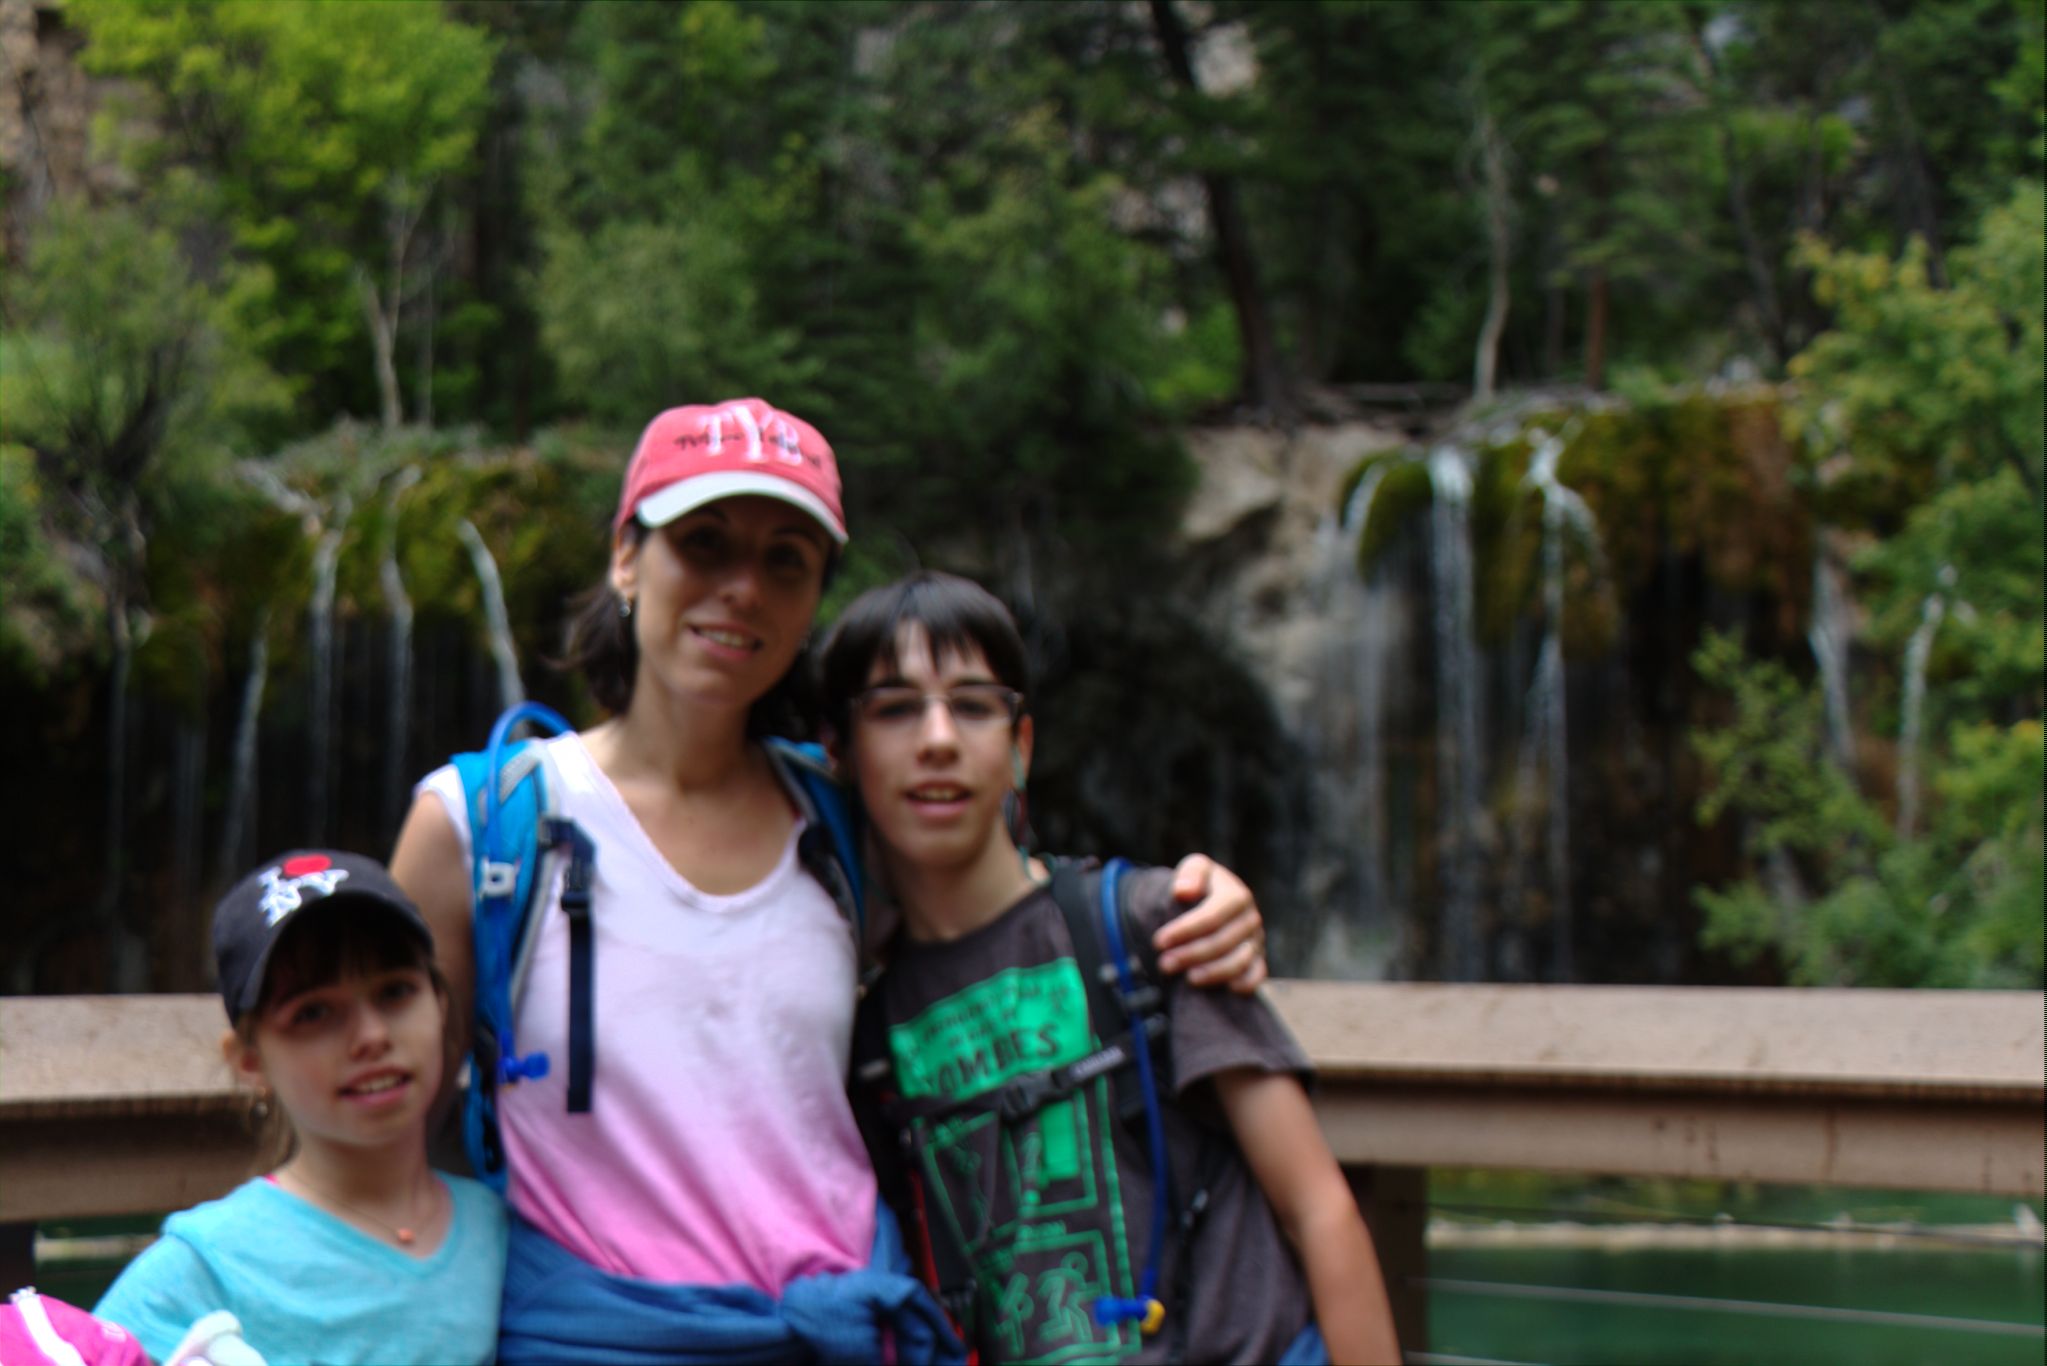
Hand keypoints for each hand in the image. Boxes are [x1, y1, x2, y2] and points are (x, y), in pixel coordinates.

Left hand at [1154, 854, 1267, 991]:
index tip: (1159, 942)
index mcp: (1236, 894)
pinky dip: (1244, 984)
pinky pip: (1256, 975)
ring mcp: (1256, 940)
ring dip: (1212, 973)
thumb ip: (1191, 873)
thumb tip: (1183, 890)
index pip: (1212, 915)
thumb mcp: (1195, 868)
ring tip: (1187, 979)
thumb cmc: (1201, 885)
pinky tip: (1225, 989)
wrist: (1211, 900)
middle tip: (1164, 964)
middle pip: (1223, 941)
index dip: (1185, 930)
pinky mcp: (1258, 959)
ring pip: (1239, 962)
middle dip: (1191, 954)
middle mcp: (1250, 918)